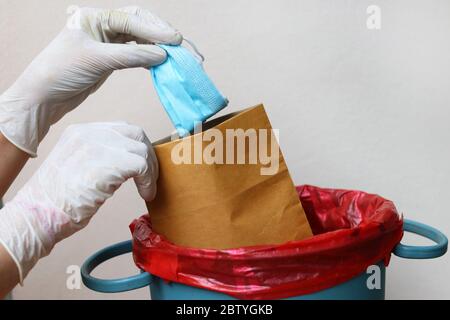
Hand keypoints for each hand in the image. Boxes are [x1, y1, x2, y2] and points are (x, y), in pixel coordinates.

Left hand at [0, 6, 181, 155]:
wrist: (43, 97)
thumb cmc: (61, 72)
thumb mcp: (97, 60)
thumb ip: (131, 56)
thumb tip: (163, 55)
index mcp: (96, 17)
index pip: (133, 19)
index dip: (155, 30)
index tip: (175, 41)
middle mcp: (103, 26)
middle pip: (141, 25)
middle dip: (162, 36)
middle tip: (182, 47)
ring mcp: (108, 43)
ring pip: (141, 40)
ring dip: (159, 48)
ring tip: (178, 57)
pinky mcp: (111, 59)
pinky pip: (137, 54)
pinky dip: (150, 59)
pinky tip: (162, 64)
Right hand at [0, 122, 157, 281]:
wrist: (38, 215)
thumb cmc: (57, 200)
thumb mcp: (77, 167)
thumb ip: (100, 157)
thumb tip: (130, 162)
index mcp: (81, 132)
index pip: (121, 130)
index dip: (137, 147)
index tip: (143, 167)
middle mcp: (90, 133)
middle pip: (135, 134)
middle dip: (148, 156)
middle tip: (150, 178)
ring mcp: (98, 147)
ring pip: (142, 149)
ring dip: (151, 171)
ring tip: (148, 189)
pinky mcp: (108, 164)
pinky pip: (142, 166)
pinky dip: (149, 181)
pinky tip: (145, 194)